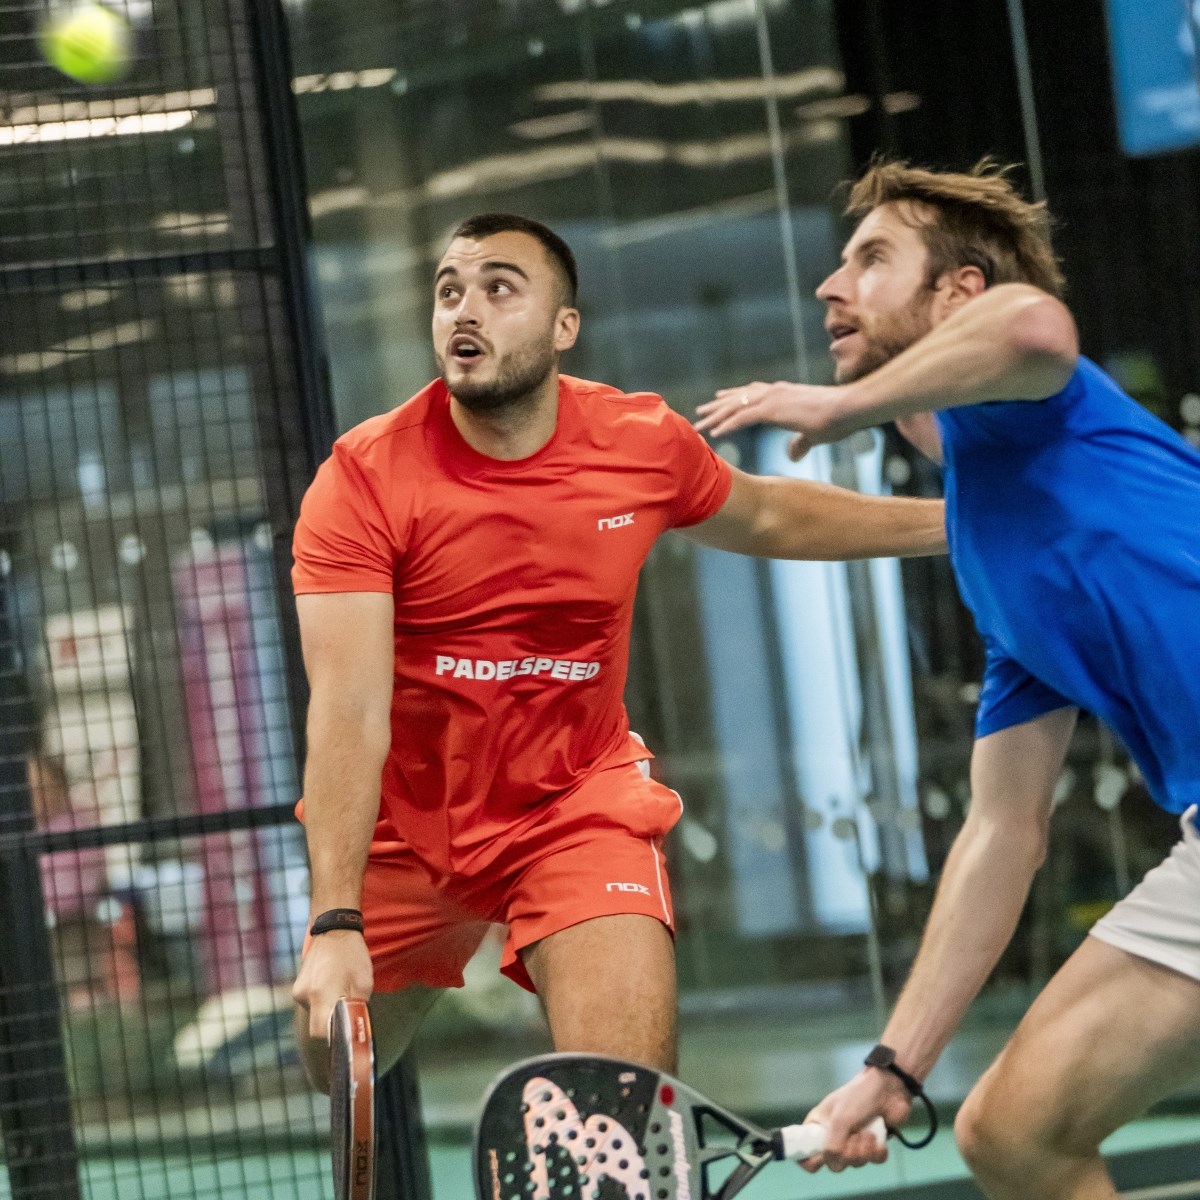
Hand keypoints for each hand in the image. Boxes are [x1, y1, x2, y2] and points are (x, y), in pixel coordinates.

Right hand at [292, 929, 373, 1041]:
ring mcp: (299, 991)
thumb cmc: (352, 955)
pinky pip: (311, 1003)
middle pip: (317, 1026)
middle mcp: (305, 995)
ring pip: (315, 1013)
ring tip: (341, 990)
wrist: (334, 929)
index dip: (334, 1037)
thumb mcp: (364, 982)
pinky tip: (332, 984)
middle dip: (332, 1025)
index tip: (346, 1034)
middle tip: (347, 1012)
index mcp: (322, 994)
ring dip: (328, 1009)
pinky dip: (322, 1000)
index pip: (321, 1032)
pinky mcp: (297, 987)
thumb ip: (357, 1008)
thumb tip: (355, 1028)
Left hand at [694, 381, 847, 458]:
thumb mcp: (814, 433)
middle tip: (699, 412)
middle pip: (738, 398)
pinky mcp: (774, 409)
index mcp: (783, 393)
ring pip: (735, 407)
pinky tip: (715, 433)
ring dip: (715, 417)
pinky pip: (743, 418)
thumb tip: (793, 455)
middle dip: (717, 406)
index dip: (733, 398)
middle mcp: (775, 392)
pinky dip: (727, 425)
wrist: (849, 409)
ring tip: (699, 425)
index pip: (751, 393)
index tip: (718, 401)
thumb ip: (800, 443)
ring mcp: (773, 398)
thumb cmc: (837, 420)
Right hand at [798, 1068, 912, 1173]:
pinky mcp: (873, 1146)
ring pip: (856, 1163)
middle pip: (834, 1164)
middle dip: (848, 1153)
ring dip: (865, 1149)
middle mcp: (834, 1137)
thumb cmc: (858, 1096)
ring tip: (868, 1131)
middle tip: (853, 1137)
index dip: (810, 1160)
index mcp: (818, 1127)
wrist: (888, 1089)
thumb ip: (832, 1145)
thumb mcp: (840, 1119)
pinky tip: (879, 1139)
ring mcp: (854, 1142)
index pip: (805, 1154)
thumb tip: (833, 1162)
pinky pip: (873, 1161)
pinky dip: (878, 1152)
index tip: (823, 1155)